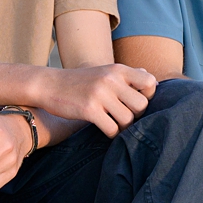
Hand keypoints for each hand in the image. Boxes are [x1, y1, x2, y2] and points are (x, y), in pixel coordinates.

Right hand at [34, 64, 156, 136]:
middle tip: (124, 116)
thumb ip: (128, 76)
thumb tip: (154, 81)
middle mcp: (111, 79)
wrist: (48, 84)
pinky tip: (104, 129)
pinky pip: (112, 128)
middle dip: (136, 115)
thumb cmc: (79, 81)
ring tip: (114, 124)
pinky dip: (111, 133)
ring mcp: (99, 94)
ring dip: (123, 126)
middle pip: (142, 105)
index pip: (150, 82)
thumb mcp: (104, 72)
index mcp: (117, 69)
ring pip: (128, 119)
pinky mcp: (88, 109)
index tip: (134, 101)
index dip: (148, 96)